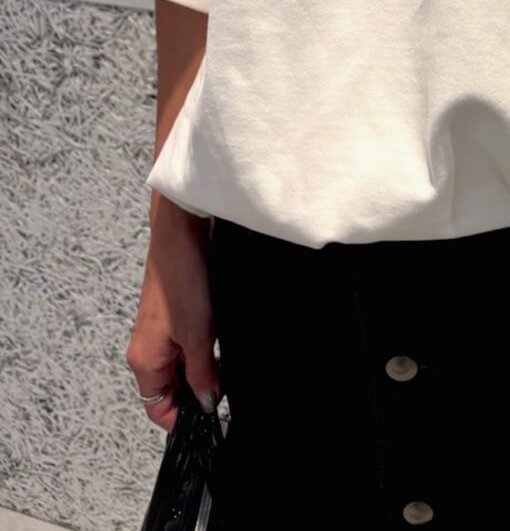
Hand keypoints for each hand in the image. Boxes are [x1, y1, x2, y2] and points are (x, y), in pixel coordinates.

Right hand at [125, 196, 221, 432]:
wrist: (181, 232)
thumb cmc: (181, 279)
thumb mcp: (197, 336)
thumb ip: (202, 374)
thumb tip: (207, 403)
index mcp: (144, 361)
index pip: (157, 409)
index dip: (183, 418)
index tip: (210, 416)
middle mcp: (147, 348)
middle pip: (170, 388)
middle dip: (196, 391)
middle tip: (223, 387)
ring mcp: (160, 330)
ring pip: (181, 365)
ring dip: (202, 367)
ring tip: (223, 360)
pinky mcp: (174, 313)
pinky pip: (186, 343)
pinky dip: (202, 346)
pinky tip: (220, 339)